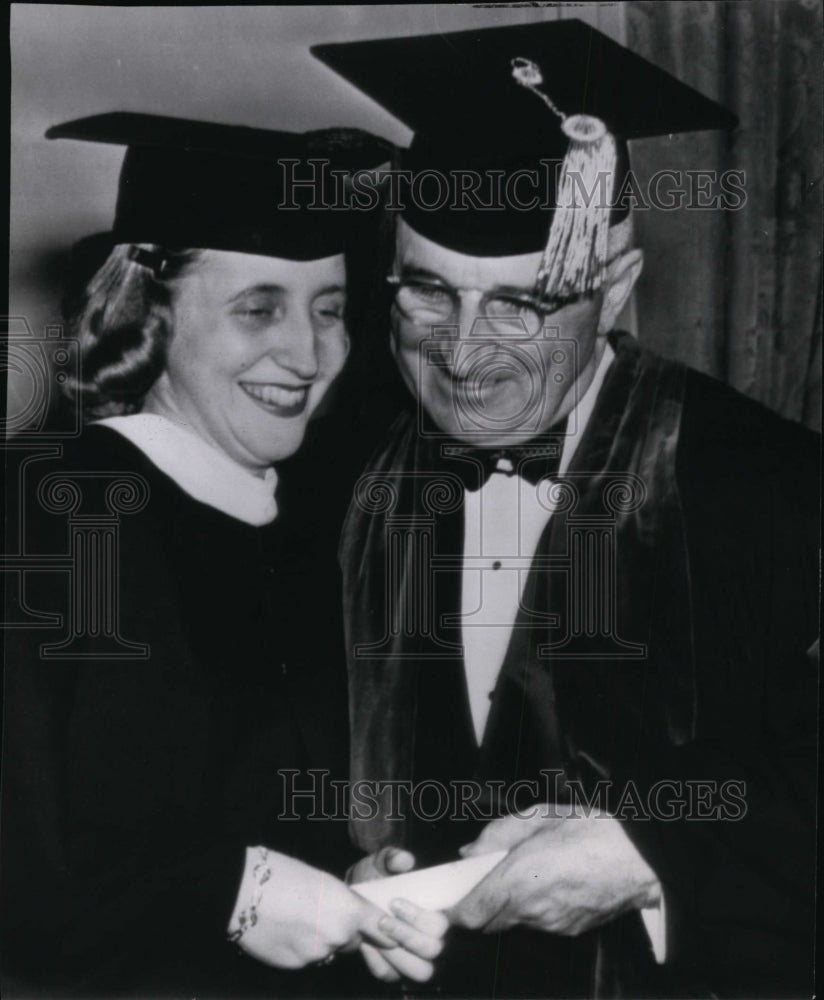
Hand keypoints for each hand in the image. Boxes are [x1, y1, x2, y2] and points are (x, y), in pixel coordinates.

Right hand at [233, 849, 398, 967]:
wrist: (244, 891)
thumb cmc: (284, 875)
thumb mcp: (325, 881)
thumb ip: (344, 903)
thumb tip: (352, 917)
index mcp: (349, 910)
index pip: (382, 929)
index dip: (384, 930)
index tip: (386, 931)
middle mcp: (338, 937)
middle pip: (354, 941)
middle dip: (346, 932)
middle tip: (324, 913)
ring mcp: (316, 955)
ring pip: (330, 951)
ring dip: (322, 940)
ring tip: (300, 918)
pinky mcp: (296, 966)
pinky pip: (308, 959)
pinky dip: (302, 948)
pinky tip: (287, 930)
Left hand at [349, 847, 447, 982]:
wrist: (353, 894)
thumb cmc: (375, 876)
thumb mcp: (382, 861)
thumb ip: (393, 857)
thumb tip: (405, 862)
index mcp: (433, 912)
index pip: (441, 925)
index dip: (420, 918)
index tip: (395, 902)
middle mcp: (429, 937)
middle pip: (433, 950)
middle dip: (407, 935)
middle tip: (382, 919)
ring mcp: (412, 956)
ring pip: (420, 971)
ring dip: (397, 954)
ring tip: (375, 932)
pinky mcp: (393, 967)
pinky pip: (389, 974)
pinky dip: (377, 961)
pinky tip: (365, 942)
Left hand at [449, 806, 660, 936]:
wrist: (643, 858)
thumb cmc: (594, 830)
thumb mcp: (541, 815)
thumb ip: (499, 833)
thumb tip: (470, 852)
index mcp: (520, 877)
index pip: (471, 914)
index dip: (454, 912)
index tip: (447, 900)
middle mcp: (533, 908)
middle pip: (487, 923)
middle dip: (476, 907)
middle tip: (477, 882)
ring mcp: (552, 924)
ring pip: (512, 922)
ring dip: (504, 905)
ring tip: (516, 875)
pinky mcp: (569, 930)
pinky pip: (537, 923)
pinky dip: (530, 908)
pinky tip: (544, 883)